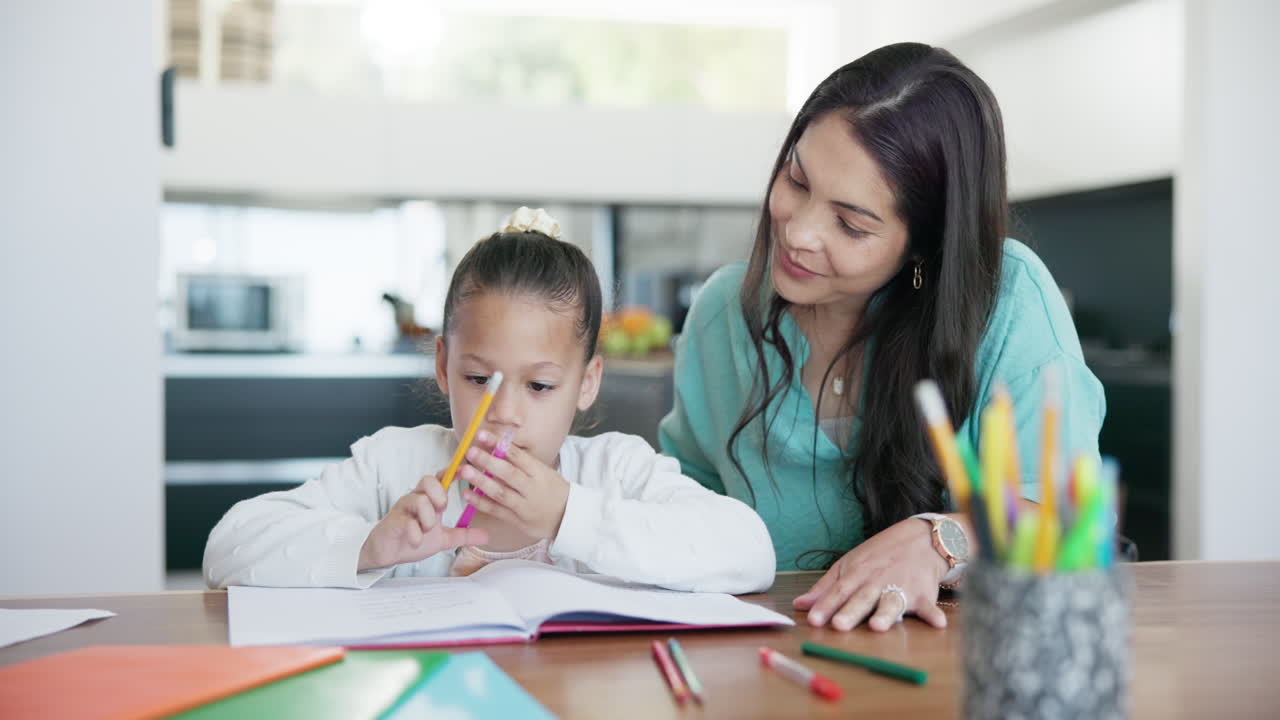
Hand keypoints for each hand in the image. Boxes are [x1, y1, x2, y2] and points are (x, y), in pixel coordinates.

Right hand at [358, 472, 488, 570]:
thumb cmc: (412, 538)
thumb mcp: (443, 539)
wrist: (387, 552)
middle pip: (428, 480)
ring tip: (426, 531)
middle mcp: (416, 498)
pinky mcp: (393, 521)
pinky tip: (416, 542)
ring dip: (428, 519)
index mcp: (429, 499)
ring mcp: (403, 509)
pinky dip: (415, 534)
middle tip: (441, 511)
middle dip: (439, 495)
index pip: (441, 478)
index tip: (466, 471)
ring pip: (419, 501)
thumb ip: (463, 535)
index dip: (453, 471)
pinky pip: (407, 522)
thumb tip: (487, 536)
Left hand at [458, 430, 569, 541]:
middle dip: (487, 461)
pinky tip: (467, 494)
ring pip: (500, 492)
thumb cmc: (554, 491)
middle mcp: (532, 489)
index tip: (481, 435)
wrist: (570, 518)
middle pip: (508, 473)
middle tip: (470, 451)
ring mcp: (525, 506)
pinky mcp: (518, 521)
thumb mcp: (545, 472)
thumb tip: (498, 446)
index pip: (517, 455)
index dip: (498, 444)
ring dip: (481, 481)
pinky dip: (481, 503)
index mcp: (540, 473)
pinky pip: (497, 511)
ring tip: (464, 471)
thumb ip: (524, 463)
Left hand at [792, 516, 949, 631]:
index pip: (838, 592)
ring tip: (877, 626)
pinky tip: (937, 623)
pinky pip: (929, 606)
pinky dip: (933, 614)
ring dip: (885, 614)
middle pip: (861, 599)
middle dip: (850, 612)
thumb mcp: (849, 564)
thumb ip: (825, 588)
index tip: (813, 620)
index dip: (825, 606)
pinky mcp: (923, 594)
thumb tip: (799, 605)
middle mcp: (877, 582)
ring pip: (891, 602)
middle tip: (839, 625)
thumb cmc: (880, 555)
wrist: (920, 538)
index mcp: (857, 575)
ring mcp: (901, 588)